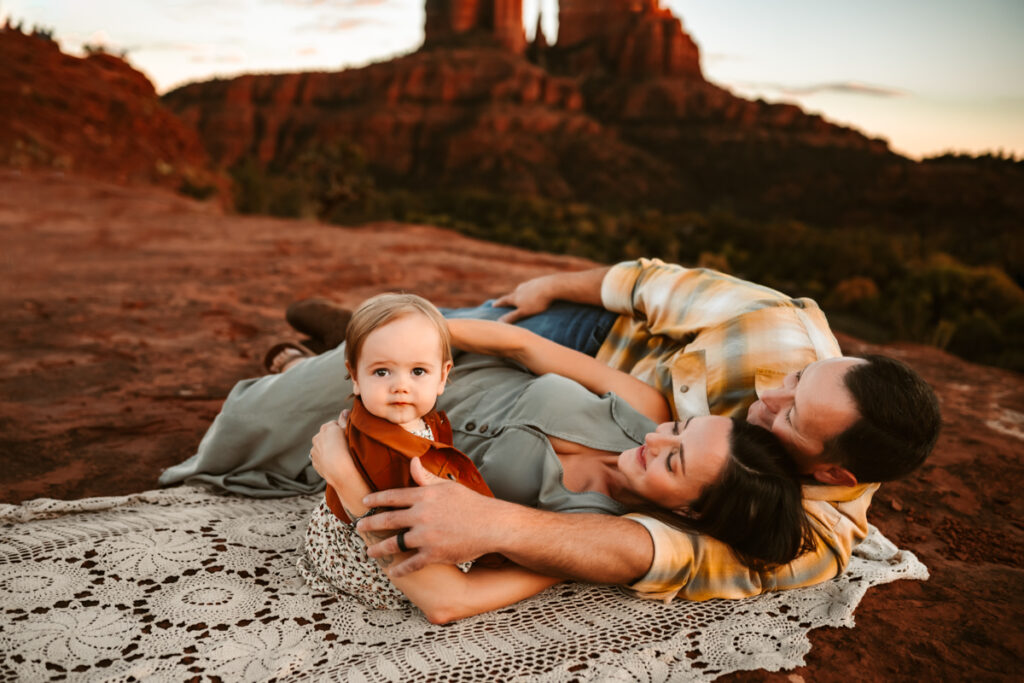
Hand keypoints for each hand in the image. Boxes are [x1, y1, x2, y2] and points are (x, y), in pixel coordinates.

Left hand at [309, 409, 351, 485]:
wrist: (339, 470)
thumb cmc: (347, 449)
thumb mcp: (348, 431)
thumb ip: (345, 420)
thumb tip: (344, 411)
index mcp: (327, 427)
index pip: (335, 425)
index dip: (342, 430)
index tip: (347, 437)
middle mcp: (318, 437)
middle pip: (326, 435)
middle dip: (333, 439)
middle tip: (343, 446)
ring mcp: (314, 450)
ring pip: (322, 447)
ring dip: (327, 449)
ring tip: (338, 456)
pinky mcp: (314, 461)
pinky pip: (320, 458)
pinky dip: (325, 459)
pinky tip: (333, 463)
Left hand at [358, 457, 505, 576]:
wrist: (492, 525)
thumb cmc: (471, 503)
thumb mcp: (448, 486)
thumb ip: (426, 478)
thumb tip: (412, 462)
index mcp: (424, 496)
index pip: (392, 496)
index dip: (375, 499)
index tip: (364, 502)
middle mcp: (421, 516)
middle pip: (387, 520)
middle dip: (369, 524)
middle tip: (358, 527)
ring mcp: (426, 536)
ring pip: (394, 544)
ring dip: (379, 549)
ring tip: (369, 551)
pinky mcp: (434, 554)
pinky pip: (411, 564)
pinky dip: (400, 569)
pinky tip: (392, 571)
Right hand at [491, 274, 557, 323]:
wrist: (552, 286)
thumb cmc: (537, 302)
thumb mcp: (523, 312)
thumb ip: (512, 317)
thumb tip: (498, 322)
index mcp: (515, 296)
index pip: (504, 300)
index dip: (498, 303)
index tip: (493, 305)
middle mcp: (520, 288)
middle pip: (513, 294)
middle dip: (510, 298)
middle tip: (508, 301)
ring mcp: (529, 284)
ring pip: (522, 290)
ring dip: (520, 294)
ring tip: (521, 297)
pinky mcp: (539, 282)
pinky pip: (533, 287)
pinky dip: (531, 291)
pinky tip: (535, 293)